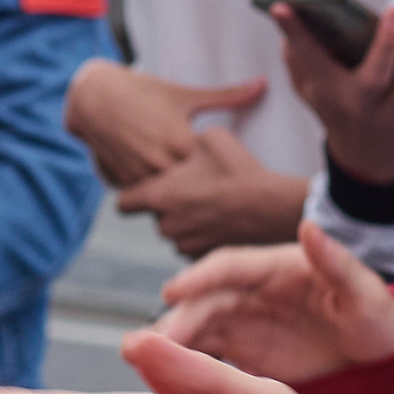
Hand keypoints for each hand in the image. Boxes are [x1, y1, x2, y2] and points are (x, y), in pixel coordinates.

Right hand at [64, 61, 266, 188]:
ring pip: (165, 196)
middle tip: (208, 186)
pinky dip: (151, 190)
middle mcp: (161, 162)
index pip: (212, 172)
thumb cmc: (145, 92)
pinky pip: (144, 195)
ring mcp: (139, 173)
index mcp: (182, 143)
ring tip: (182, 188)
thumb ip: (227, 95)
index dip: (219, 173)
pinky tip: (157, 183)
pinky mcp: (121, 179)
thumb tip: (262, 84)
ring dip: (172, 194)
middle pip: (189, 188)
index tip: (227, 172)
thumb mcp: (186, 95)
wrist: (95, 96)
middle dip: (197, 187)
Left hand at [115, 129, 306, 257]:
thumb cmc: (239, 172)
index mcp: (159, 196)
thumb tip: (182, 142)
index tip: (147, 184)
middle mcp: (165, 224)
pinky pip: (192, 242)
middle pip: (153, 214)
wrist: (271, 207)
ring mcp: (184, 243)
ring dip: (184, 218)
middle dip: (167, 202)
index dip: (133, 191)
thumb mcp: (210, 137)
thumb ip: (185, 140)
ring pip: (173, 230)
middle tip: (193, 187)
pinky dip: (200, 232)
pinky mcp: (202, 255)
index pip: (123, 202)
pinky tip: (220, 216)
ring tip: (211, 201)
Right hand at [155, 219, 393, 381]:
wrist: (381, 352)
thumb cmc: (375, 313)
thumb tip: (310, 224)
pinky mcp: (245, 354)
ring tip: (141, 365)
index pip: (229, 267)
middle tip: (143, 344)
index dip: (199, 277)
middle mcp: (253, 292)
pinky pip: (208, 359)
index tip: (172, 292)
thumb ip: (336, 261)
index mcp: (276, 267)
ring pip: (199, 330)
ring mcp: (246, 323)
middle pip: (205, 302)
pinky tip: (164, 387)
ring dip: (170, 345)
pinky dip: (185, 369)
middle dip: (175, 320)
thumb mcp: (363, 289)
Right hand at [274, 5, 393, 184]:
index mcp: (329, 92)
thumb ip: (297, 60)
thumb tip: (289, 26)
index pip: (308, 59)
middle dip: (387, 41)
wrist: (370, 162)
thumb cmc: (339, 109)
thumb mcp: (310, 90)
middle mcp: (361, 105)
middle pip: (376, 76)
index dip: (294, 31)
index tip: (282, 5)